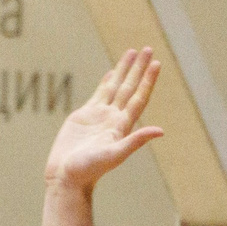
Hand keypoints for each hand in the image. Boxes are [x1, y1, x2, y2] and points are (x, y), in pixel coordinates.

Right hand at [44, 48, 163, 191]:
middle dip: (139, 68)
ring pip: (115, 87)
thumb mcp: (115, 155)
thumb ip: (136, 141)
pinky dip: (106, 82)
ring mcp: (99, 116)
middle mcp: (113, 118)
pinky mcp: (83, 116)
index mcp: (122, 125)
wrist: (66, 177)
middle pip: (129, 87)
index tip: (156, 63)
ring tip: (132, 52)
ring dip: (124, 70)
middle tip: (148, 48)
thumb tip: (160, 131)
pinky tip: (112, 73)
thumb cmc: (89, 170)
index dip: (148, 80)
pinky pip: (99, 94)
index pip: (139, 97)